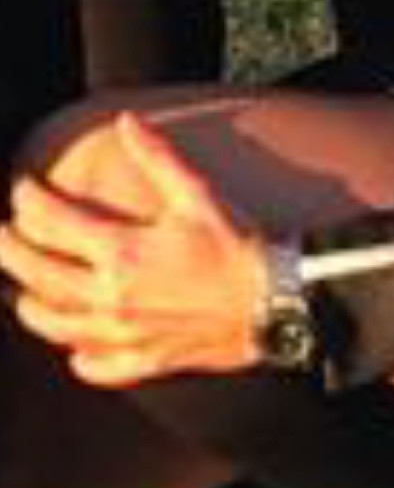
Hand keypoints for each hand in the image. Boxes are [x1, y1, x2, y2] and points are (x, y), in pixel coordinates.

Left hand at [0, 112, 265, 385]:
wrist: (271, 300)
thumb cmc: (235, 245)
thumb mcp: (195, 193)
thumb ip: (155, 157)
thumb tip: (125, 122)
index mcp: (121, 251)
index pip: (51, 225)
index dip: (28, 202)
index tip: (21, 189)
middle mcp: (110, 297)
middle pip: (38, 275)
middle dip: (10, 251)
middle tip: (0, 234)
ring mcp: (121, 336)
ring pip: (54, 325)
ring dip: (31, 305)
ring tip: (23, 291)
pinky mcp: (140, 362)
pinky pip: (92, 365)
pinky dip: (76, 354)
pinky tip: (73, 347)